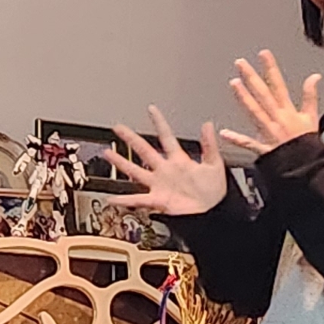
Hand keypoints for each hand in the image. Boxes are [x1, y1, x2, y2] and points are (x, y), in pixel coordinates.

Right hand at [107, 107, 230, 217]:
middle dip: (131, 138)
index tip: (151, 109)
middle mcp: (166, 171)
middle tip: (118, 127)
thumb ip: (209, 145)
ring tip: (108, 153)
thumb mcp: (214, 165)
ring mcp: (159, 185)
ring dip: (122, 163)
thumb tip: (208, 125)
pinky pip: (137, 200)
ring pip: (136, 171)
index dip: (159, 123)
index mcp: (179, 160)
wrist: (214, 214)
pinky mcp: (157, 200)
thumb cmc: (215, 192)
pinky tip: (112, 198)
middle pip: (144, 150)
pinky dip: (124, 200)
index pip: (166, 137)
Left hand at [219, 52, 320, 157]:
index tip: (263, 54)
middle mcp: (277, 119)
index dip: (271, 68)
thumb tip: (315, 77)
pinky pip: (249, 143)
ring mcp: (269, 133)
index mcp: (288, 112)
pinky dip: (237, 139)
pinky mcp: (264, 148)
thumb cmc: (307, 144)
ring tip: (234, 83)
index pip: (278, 85)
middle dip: (252, 77)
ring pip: (255, 112)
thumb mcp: (312, 117)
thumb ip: (310, 95)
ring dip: (244, 98)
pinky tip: (224, 133)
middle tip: (240, 63)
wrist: (307, 166)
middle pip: (263, 95)